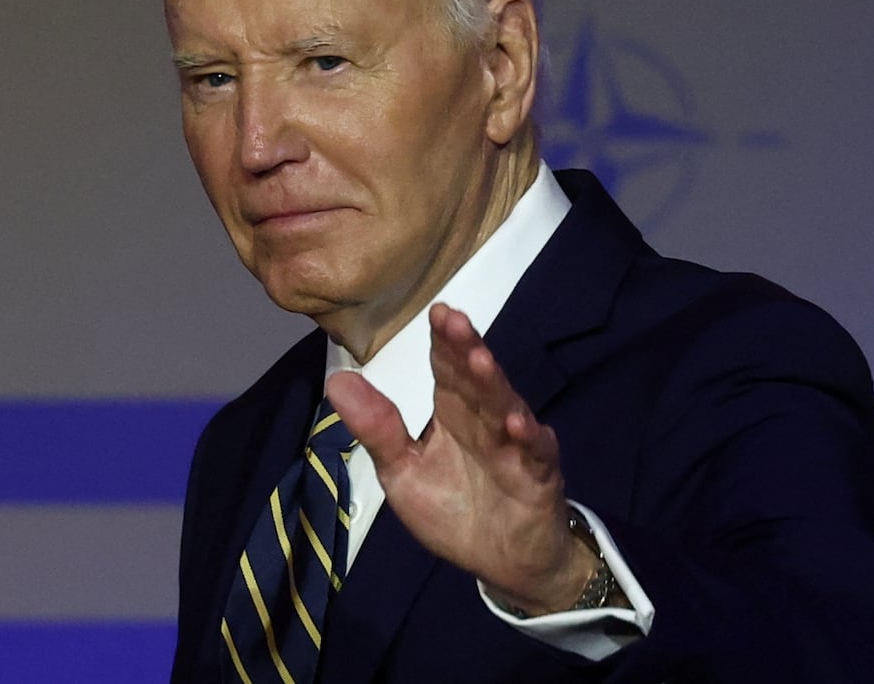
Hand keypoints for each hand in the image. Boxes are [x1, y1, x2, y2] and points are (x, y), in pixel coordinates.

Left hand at [325, 303, 599, 614]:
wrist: (505, 563)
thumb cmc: (455, 511)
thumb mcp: (404, 472)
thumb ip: (377, 429)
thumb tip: (337, 380)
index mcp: (452, 414)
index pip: (446, 369)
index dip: (442, 342)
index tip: (437, 310)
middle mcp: (484, 421)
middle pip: (474, 379)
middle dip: (465, 349)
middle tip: (453, 319)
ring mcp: (514, 446)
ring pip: (504, 407)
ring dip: (493, 384)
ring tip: (480, 361)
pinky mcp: (537, 477)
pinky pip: (534, 454)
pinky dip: (527, 438)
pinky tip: (516, 425)